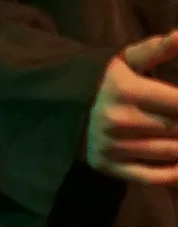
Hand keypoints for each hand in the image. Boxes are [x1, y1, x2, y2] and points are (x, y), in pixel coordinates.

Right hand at [85, 30, 177, 184]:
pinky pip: (151, 176)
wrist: (59, 108)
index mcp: (127, 90)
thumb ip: (156, 49)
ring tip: (177, 136)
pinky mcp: (107, 165)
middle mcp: (118, 119)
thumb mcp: (125, 61)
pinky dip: (174, 176)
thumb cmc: (104, 82)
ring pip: (171, 153)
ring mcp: (112, 145)